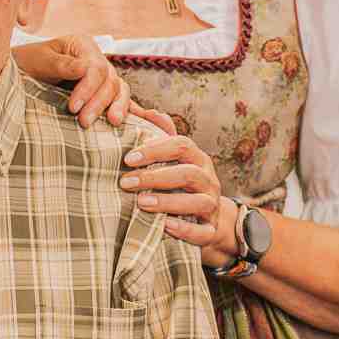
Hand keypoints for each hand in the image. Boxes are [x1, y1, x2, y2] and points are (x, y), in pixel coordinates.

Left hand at [15, 35, 139, 127]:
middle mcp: (96, 59)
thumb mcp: (39, 61)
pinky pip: (119, 98)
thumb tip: (84, 68)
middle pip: (109, 80)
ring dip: (117, 107)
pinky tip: (132, 120)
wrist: (20, 73)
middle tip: (84, 122)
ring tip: (113, 123)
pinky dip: (126, 108)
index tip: (73, 107)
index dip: (88, 89)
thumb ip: (61, 65)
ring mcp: (102, 76)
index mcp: (83, 46)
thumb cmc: (28, 63)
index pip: (96, 68)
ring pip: (119, 89)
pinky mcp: (102, 91)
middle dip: (99, 103)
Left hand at [119, 133, 223, 247]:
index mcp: (197, 158)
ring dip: (168, 201)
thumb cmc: (179, 183)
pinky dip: (184, 229)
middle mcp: (208, 179)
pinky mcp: (211, 230)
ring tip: (141, 203)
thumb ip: (155, 133)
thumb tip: (134, 107)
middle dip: (155, 176)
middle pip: (188, 173)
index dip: (155, 150)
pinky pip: (202, 231)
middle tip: (126, 182)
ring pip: (198, 201)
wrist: (207, 220)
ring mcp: (212, 205)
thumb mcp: (171, 158)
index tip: (128, 158)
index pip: (181, 145)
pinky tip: (164, 226)